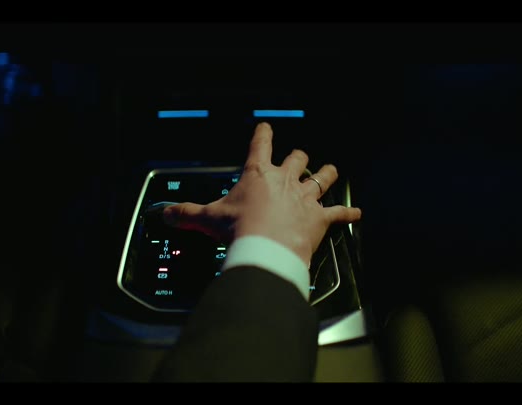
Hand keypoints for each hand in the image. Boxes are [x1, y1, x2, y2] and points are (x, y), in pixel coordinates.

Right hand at [163, 122, 361, 264]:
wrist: (266, 248)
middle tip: (300, 157)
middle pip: (297, 160)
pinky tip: (357, 213)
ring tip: (331, 170)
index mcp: (258, 175)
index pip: (261, 145)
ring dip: (326, 175)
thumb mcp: (207, 219)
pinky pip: (338, 213)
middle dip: (299, 158)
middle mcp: (285, 181)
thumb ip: (186, 214)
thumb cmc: (239, 229)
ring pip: (320, 180)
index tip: (266, 127)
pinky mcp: (320, 218)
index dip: (263, 134)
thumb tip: (164, 215)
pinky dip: (348, 213)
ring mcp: (305, 199)